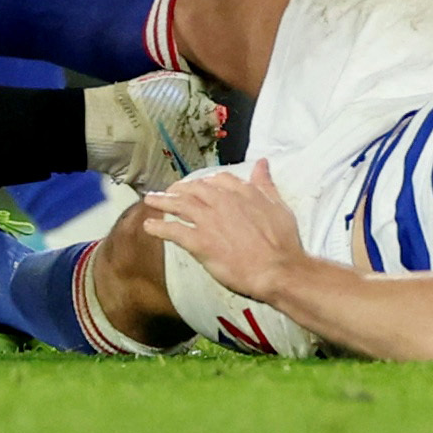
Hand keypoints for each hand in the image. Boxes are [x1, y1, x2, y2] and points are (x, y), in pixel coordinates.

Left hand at [142, 160, 303, 301]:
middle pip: (193, 189)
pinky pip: (174, 231)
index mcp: (241, 191)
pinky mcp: (200, 242)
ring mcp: (209, 220)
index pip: (217, 179)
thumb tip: (261, 164)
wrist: (277, 268)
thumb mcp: (278, 205)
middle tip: (169, 191)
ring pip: (179, 205)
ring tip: (150, 201)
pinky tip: (149, 227)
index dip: (205, 182)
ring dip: (162, 202)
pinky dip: (159, 228)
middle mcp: (221, 201)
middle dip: (179, 189)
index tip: (199, 186)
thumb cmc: (283, 241)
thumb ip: (265, 184)